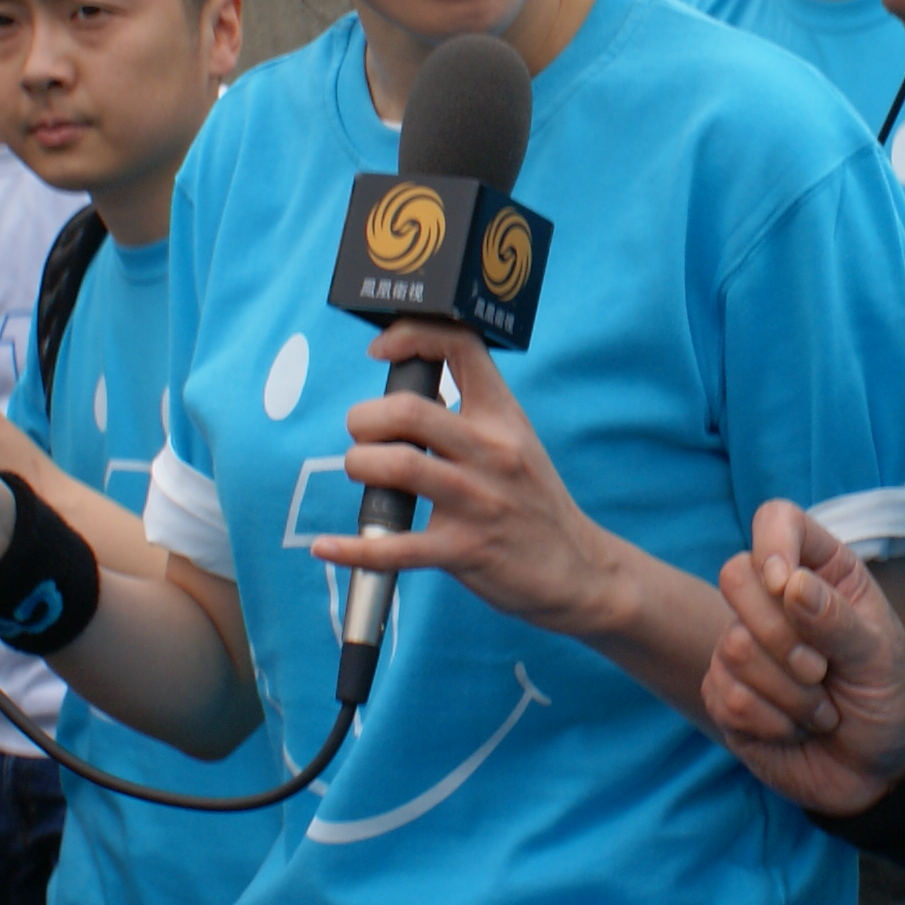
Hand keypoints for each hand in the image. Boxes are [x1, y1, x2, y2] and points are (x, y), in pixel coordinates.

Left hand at [308, 324, 623, 637]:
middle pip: (408, 411)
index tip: (381, 349)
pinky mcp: (463, 550)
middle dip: (363, 420)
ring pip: (396, 467)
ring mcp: (477, 501)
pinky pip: (394, 547)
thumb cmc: (536, 504)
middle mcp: (492, 452)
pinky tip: (326, 546)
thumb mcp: (517, 443)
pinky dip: (351, 548)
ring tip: (361, 474)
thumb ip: (472, 416)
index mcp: (503, 417)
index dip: (412, 335)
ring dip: (359, 467)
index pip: (461, 346)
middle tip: (362, 436)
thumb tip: (419, 389)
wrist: (578, 569)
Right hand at [704, 502, 904, 815]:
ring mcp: (743, 647)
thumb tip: (790, 583)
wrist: (879, 773)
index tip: (786, 585)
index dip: (772, 545)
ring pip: (731, 646)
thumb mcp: (881, 658)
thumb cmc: (887, 700)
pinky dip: (774, 723)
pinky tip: (797, 730)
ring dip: (789, 693)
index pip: (776, 520)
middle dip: (781, 636)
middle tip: (821, 671)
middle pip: (735, 577)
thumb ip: (837, 620)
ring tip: (822, 710)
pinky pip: (727, 696)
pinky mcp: (725, 694)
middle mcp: (775, 601)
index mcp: (820, 573)